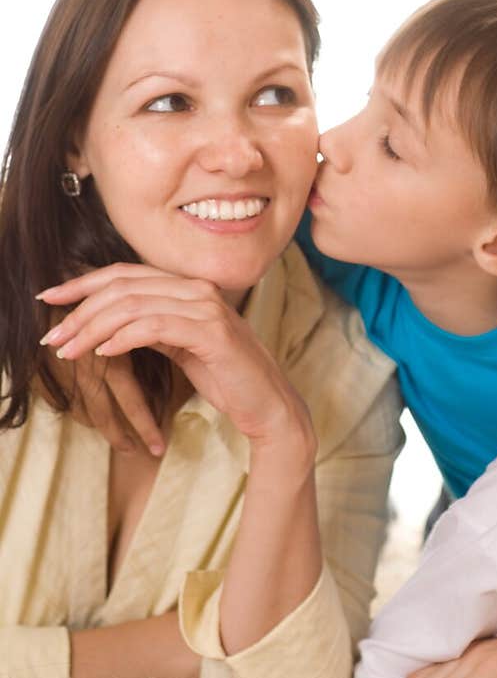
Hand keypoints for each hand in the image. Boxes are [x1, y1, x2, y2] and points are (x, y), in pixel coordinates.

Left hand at [38, 264, 314, 454]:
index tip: (49, 297)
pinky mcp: (213, 332)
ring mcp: (207, 307)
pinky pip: (155, 326)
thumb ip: (152, 327)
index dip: (83, 282)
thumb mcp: (181, 347)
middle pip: (124, 286)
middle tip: (53, 335)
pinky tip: (103, 353)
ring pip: (134, 305)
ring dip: (93, 328)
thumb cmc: (226, 378)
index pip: (126, 273)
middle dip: (80, 309)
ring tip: (69, 349)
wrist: (267, 404)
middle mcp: (198, 289)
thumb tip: (109, 323)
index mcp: (189, 287)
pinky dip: (123, 338)